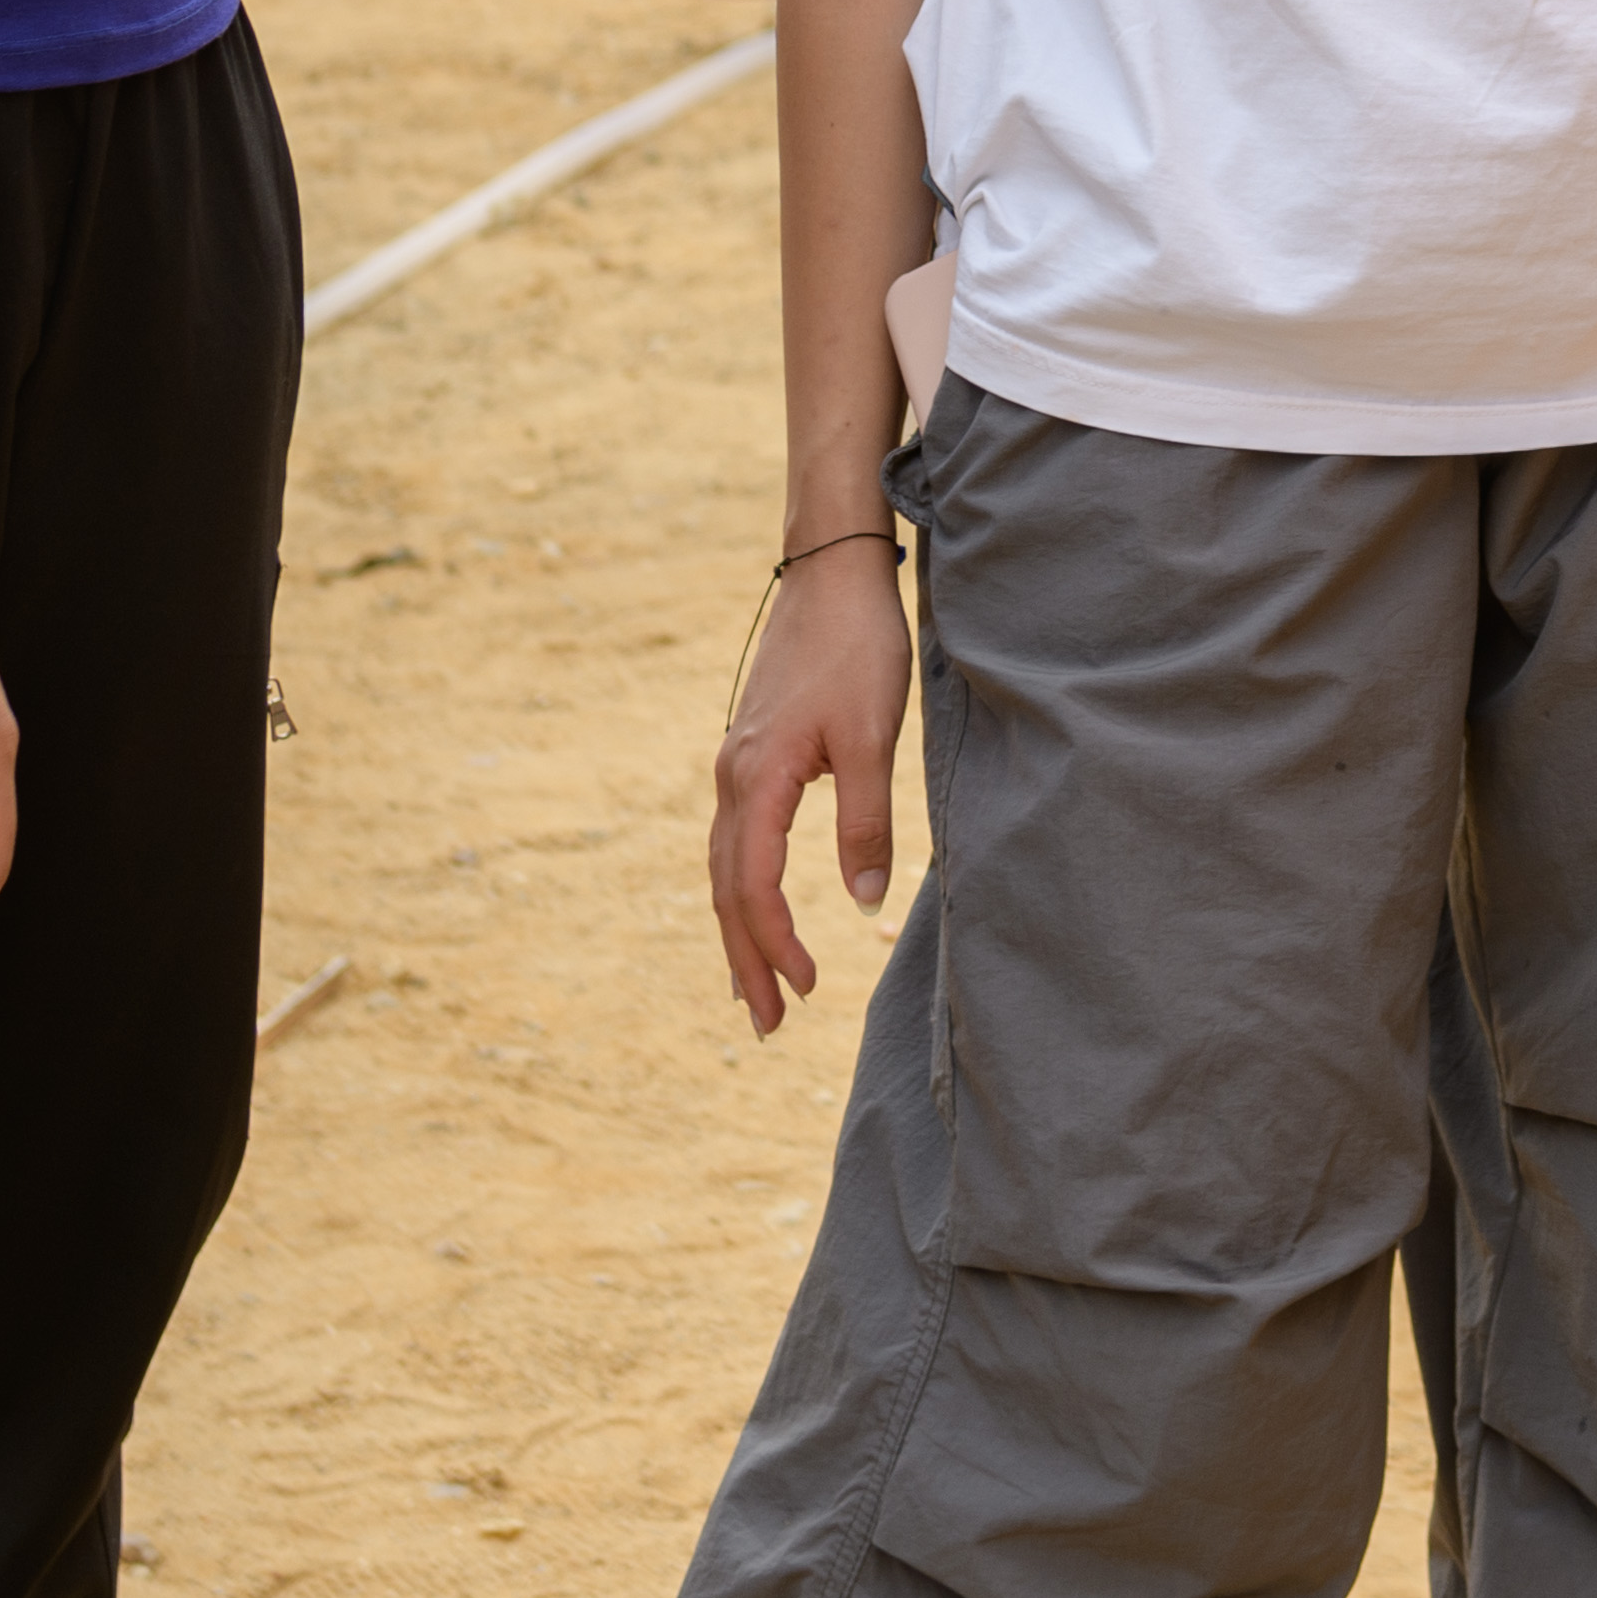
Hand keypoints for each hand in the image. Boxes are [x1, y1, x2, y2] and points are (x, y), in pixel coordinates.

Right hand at [711, 550, 915, 1038]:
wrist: (832, 573)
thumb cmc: (858, 647)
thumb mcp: (873, 735)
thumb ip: (865, 817)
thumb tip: (865, 897)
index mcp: (756, 779)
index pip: (755, 887)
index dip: (777, 944)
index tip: (807, 990)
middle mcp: (732, 778)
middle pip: (725, 889)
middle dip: (745, 959)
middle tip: (767, 1025)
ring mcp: (735, 764)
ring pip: (723, 866)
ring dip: (738, 929)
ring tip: (752, 987)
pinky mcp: (750, 752)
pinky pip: (733, 839)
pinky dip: (741, 886)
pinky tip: (755, 904)